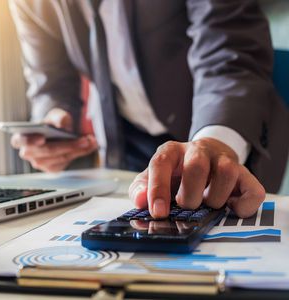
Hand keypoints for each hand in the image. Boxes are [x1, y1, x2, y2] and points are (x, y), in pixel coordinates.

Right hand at [10, 108, 97, 171]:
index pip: (19, 141)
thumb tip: (61, 123)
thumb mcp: (54, 115)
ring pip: (59, 158)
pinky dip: (79, 154)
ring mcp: (39, 163)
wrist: (57, 132)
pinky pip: (66, 163)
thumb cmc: (51, 124)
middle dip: (67, 145)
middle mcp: (28, 153)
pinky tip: (88, 146)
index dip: (29, 141)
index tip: (42, 138)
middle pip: (47, 151)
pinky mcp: (51, 169)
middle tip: (84, 139)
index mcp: (21, 138)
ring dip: (77, 150)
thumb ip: (57, 117)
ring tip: (90, 141)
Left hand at [128, 138, 264, 218]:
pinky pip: (253, 189)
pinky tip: (231, 209)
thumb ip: (141, 190)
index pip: (161, 162)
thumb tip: (141, 202)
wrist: (204, 157)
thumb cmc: (174, 173)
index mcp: (171, 152)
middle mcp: (197, 151)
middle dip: (190, 194)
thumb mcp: (151, 178)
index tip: (158, 212)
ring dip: (215, 197)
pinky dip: (244, 205)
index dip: (158, 188)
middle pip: (196, 165)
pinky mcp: (244, 173)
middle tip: (187, 206)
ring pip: (227, 171)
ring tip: (208, 204)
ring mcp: (223, 160)